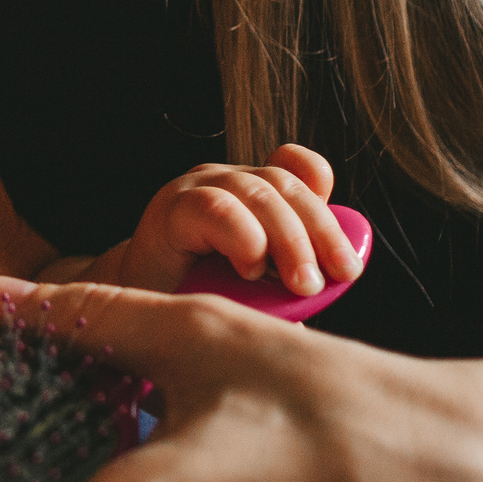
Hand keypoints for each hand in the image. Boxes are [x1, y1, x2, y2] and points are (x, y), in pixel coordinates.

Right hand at [115, 143, 361, 296]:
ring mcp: (199, 188)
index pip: (302, 171)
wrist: (136, 309)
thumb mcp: (260, 292)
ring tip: (303, 284)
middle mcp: (230, 181)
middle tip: (340, 277)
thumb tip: (337, 286)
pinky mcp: (171, 207)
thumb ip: (293, 282)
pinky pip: (215, 207)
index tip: (347, 266)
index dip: (328, 208)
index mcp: (259, 194)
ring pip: (259, 192)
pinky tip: (250, 268)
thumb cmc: (202, 302)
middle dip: (321, 233)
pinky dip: (242, 237)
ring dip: (289, 239)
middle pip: (288, 185)